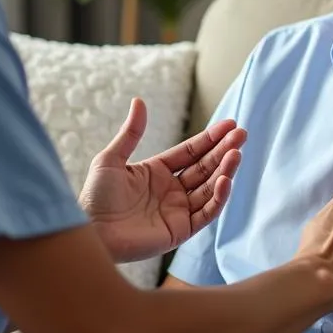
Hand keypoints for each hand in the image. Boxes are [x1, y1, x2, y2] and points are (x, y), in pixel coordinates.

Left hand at [79, 98, 245, 263]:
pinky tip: (224, 180)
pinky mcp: (180, 230)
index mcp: (157, 172)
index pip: (190, 152)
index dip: (210, 138)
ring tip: (236, 154)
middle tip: (241, 134)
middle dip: (223, 151)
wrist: (91, 232)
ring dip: (224, 171)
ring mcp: (177, 210)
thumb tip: (139, 100)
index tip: (229, 124)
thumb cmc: (94, 197)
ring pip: (209, 188)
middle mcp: (171, 190)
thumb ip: (131, 132)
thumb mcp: (111, 159)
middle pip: (204, 167)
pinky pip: (205, 213)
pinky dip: (217, 197)